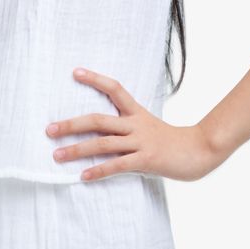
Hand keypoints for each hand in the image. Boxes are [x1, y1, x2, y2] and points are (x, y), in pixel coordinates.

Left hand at [45, 67, 217, 181]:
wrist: (200, 151)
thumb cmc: (172, 142)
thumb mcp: (150, 128)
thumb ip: (128, 128)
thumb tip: (102, 134)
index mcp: (137, 113)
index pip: (114, 88)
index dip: (95, 79)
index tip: (74, 72)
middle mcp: (136, 124)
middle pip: (98, 119)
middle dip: (71, 125)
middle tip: (49, 129)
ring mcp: (141, 142)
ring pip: (103, 144)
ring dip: (77, 150)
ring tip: (57, 155)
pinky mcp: (146, 160)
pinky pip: (117, 165)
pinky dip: (98, 170)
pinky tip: (83, 176)